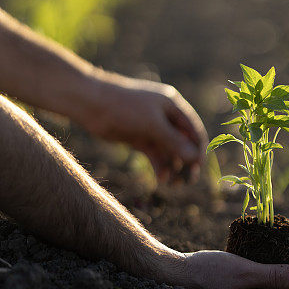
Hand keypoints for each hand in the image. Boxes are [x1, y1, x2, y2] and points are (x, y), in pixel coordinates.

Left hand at [84, 73, 207, 183]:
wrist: (91, 104)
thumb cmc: (124, 107)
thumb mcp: (153, 125)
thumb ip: (175, 142)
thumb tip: (195, 158)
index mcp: (173, 106)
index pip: (193, 130)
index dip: (198, 149)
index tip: (198, 167)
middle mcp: (165, 117)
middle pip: (183, 143)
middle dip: (186, 162)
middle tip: (188, 181)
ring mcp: (152, 128)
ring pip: (169, 152)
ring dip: (172, 168)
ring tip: (172, 185)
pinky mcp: (139, 139)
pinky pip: (155, 155)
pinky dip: (159, 167)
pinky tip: (160, 179)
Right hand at [157, 249, 288, 288]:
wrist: (184, 269)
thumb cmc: (212, 271)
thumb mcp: (246, 271)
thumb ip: (274, 275)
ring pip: (277, 287)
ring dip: (285, 273)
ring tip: (285, 255)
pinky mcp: (244, 285)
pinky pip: (265, 280)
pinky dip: (271, 269)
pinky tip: (269, 256)